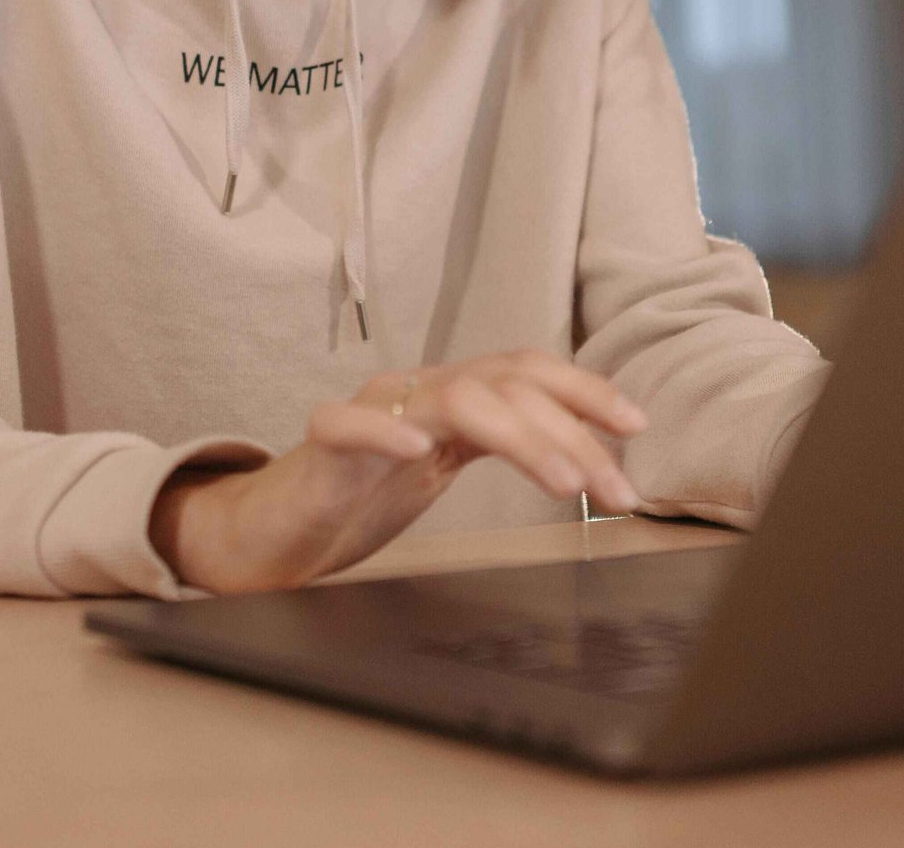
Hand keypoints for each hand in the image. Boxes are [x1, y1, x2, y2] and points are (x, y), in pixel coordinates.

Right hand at [148, 351, 648, 594]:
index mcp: (449, 398)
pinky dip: (384, 432)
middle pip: (506, 384)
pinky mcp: (319, 447)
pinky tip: (417, 453)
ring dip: (519, 436)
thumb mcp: (444, 470)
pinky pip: (347, 425)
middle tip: (617, 489)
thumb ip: (501, 448)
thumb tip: (591, 458)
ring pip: (453, 398)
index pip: (527, 372)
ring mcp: (368, 413)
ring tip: (562, 480)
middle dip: (573, 431)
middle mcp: (415, 392)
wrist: (266, 530)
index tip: (637, 426)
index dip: (584, 391)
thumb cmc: (357, 499)